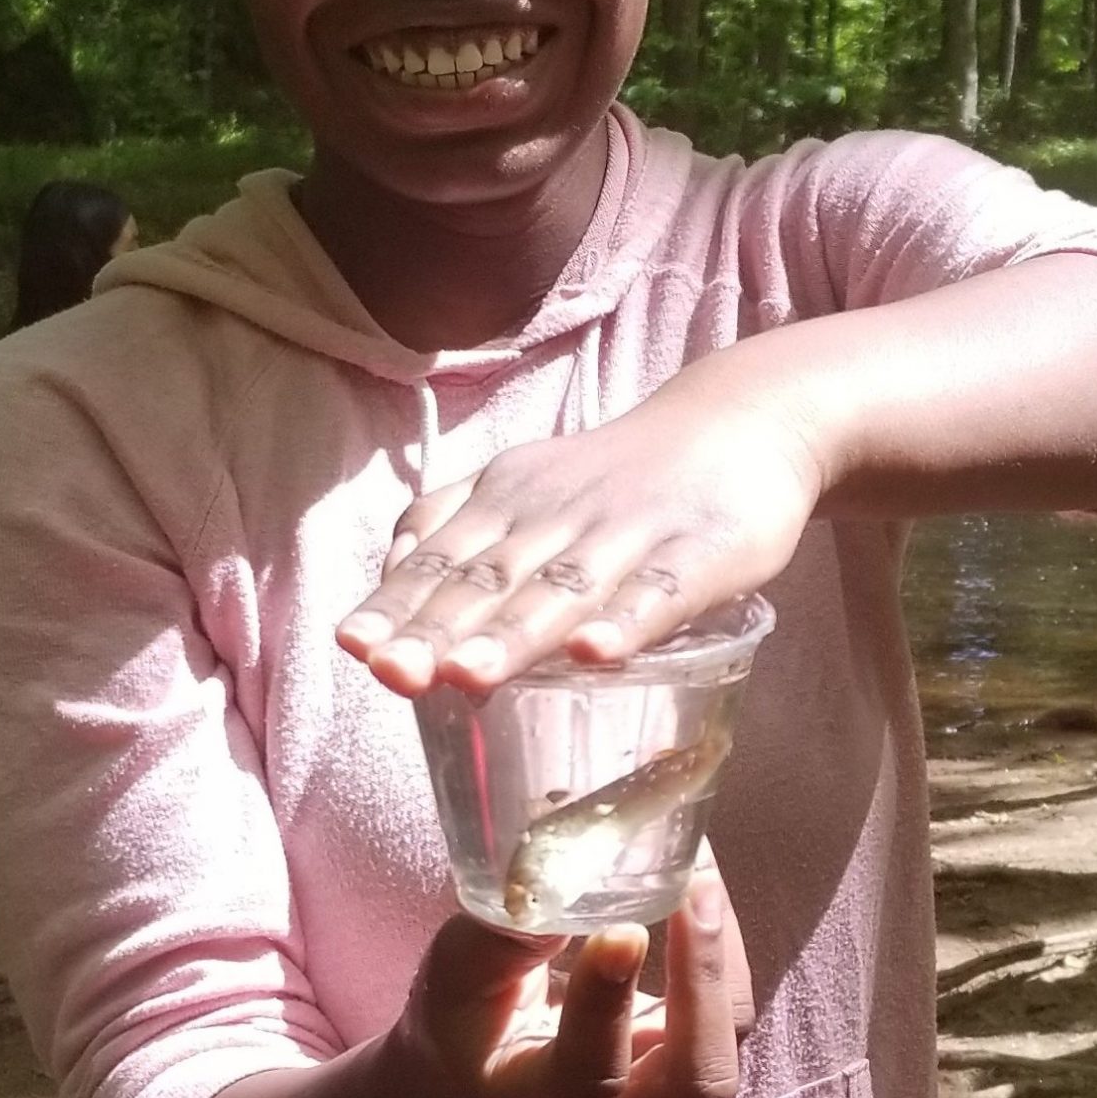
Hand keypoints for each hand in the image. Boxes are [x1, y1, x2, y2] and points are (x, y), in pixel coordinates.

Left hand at [336, 363, 821, 694]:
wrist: (742, 421)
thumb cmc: (617, 478)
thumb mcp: (524, 487)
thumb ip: (454, 531)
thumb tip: (385, 588)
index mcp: (509, 499)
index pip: (441, 557)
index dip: (398, 604)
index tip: (354, 647)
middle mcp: (561, 511)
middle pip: (493, 577)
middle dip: (439, 630)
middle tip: (393, 676)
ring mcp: (634, 530)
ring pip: (566, 587)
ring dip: (515, 634)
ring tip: (468, 676)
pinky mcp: (704, 551)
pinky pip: (661, 591)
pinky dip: (627, 623)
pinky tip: (596, 654)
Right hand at [399, 866, 753, 1097]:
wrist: (483, 1062)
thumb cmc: (466, 1016)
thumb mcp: (457, 975)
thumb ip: (499, 939)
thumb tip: (561, 881)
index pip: (588, 1072)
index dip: (610, 1003)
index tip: (621, 928)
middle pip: (695, 1082)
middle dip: (705, 984)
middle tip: (693, 892)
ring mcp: (660, 1086)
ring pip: (725, 1042)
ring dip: (723, 958)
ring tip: (700, 876)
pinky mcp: (685, 1047)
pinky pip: (728, 1008)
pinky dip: (723, 945)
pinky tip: (698, 881)